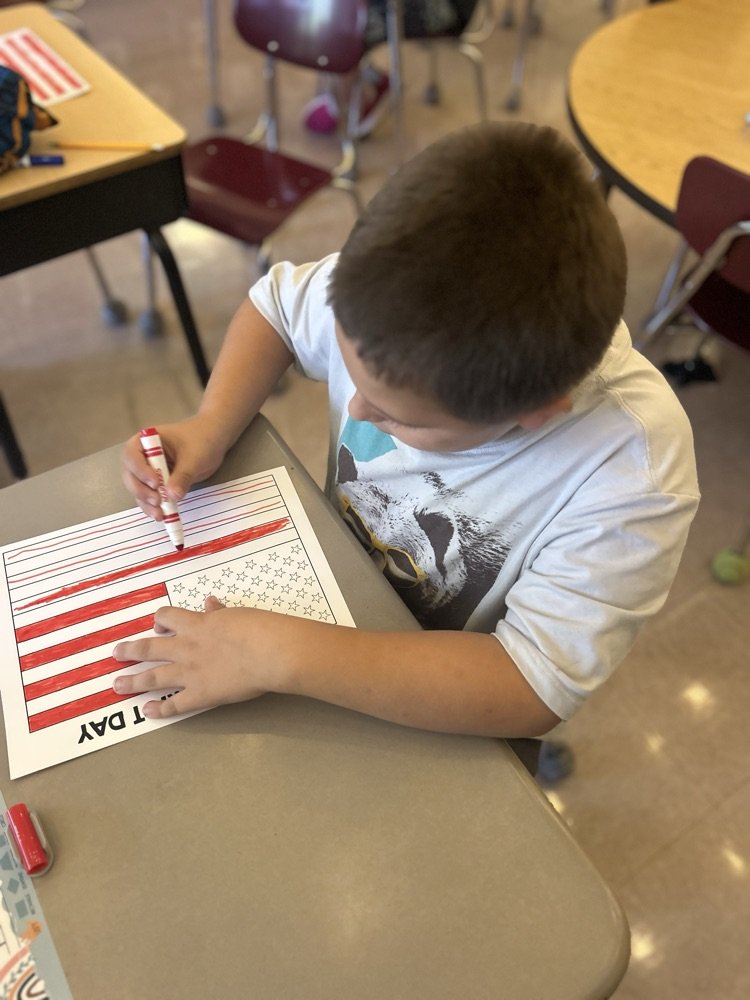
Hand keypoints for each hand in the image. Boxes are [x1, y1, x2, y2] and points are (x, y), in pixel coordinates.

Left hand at [112, 596, 279, 718]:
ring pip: (152, 677)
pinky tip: (147, 711)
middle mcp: (186, 648)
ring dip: (132, 681)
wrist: (270, 652)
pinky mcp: (201, 694)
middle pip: (148, 648)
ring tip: (117, 685)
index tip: (157, 627)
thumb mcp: (237, 614)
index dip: (159, 621)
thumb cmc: (259, 628)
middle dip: (130, 651)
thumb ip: (219, 612)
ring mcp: (190, 672)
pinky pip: (174, 703)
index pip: (167, 617)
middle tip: (116, 654)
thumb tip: (210, 603)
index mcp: (197, 625)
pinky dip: (159, 709)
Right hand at [121, 416, 227, 520]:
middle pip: (130, 475)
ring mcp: (148, 470)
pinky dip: (153, 506)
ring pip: (138, 488)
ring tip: (160, 514)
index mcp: (147, 440)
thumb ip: (183, 476)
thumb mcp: (195, 457)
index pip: (132, 455)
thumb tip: (172, 496)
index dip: (140, 470)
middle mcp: (142, 455)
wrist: (215, 440)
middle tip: (158, 501)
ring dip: (146, 502)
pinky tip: (162, 515)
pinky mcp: (157, 483)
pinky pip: (150, 495)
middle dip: (141, 490)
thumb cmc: (202, 440)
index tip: (156, 483)